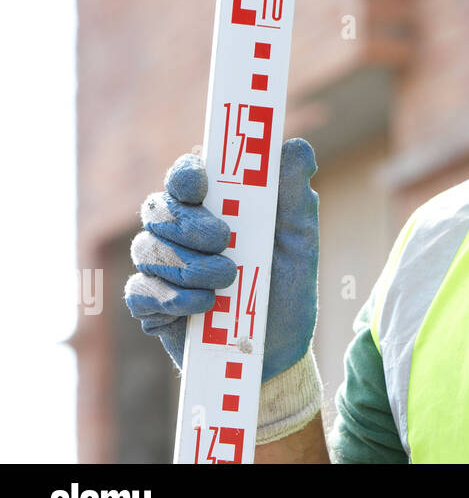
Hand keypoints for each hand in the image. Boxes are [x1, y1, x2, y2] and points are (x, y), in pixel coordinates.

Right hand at [123, 139, 319, 383]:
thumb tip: (295, 147)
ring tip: (227, 282)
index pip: (185, 175)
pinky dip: (172, 299)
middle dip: (189, 225)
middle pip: (157, 208)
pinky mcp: (150, 305)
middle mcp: (180, 231)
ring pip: (147, 249)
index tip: (200, 183)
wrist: (277, 350)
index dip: (186, 173)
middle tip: (223, 241)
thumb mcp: (300, 240)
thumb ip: (294, 195)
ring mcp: (161, 267)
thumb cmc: (286, 286)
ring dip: (188, 266)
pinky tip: (203, 308)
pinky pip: (140, 292)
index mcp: (214, 205)